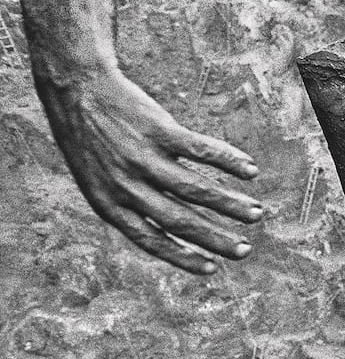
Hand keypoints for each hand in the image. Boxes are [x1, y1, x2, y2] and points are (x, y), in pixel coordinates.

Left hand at [35, 66, 260, 273]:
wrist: (74, 89)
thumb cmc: (92, 140)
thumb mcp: (98, 179)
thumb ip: (133, 201)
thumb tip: (182, 226)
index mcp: (108, 203)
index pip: (150, 239)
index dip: (183, 257)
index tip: (213, 268)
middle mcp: (124, 183)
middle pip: (179, 218)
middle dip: (217, 238)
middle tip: (245, 250)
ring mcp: (141, 156)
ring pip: (194, 188)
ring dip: (230, 204)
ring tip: (257, 214)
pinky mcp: (157, 128)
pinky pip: (199, 149)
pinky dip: (228, 160)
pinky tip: (250, 170)